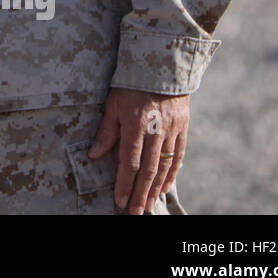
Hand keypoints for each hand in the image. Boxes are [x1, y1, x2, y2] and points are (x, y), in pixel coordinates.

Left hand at [88, 87, 188, 213]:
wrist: (162, 65)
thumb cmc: (131, 84)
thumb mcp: (113, 103)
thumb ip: (106, 131)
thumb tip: (94, 155)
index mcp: (135, 122)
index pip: (129, 161)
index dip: (124, 183)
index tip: (120, 200)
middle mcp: (155, 129)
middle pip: (148, 169)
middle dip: (140, 193)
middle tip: (136, 212)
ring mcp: (172, 129)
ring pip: (165, 165)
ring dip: (156, 188)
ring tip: (149, 204)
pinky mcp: (183, 128)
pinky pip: (179, 155)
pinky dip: (172, 173)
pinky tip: (165, 186)